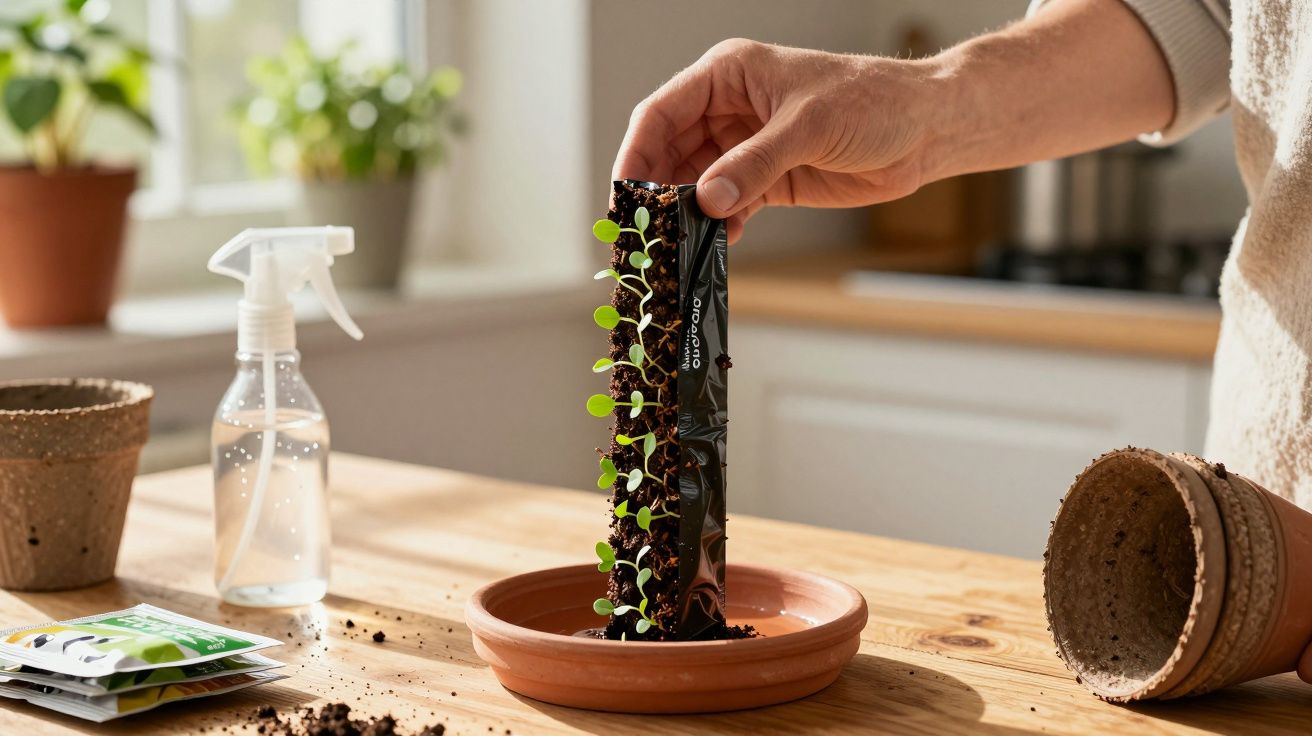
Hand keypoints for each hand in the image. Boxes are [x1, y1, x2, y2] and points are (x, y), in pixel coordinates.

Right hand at [612, 39, 944, 242]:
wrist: (925, 129)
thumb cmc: (873, 102)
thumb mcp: (808, 127)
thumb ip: (754, 164)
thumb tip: (705, 198)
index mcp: (728, 75)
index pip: (661, 113)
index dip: (636, 154)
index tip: (625, 195)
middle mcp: (729, 110)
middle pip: (670, 153)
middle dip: (656, 193)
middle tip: (644, 232)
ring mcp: (746, 147)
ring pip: (695, 184)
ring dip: (685, 216)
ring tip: (675, 246)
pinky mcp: (767, 181)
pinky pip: (726, 207)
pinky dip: (716, 227)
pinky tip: (713, 245)